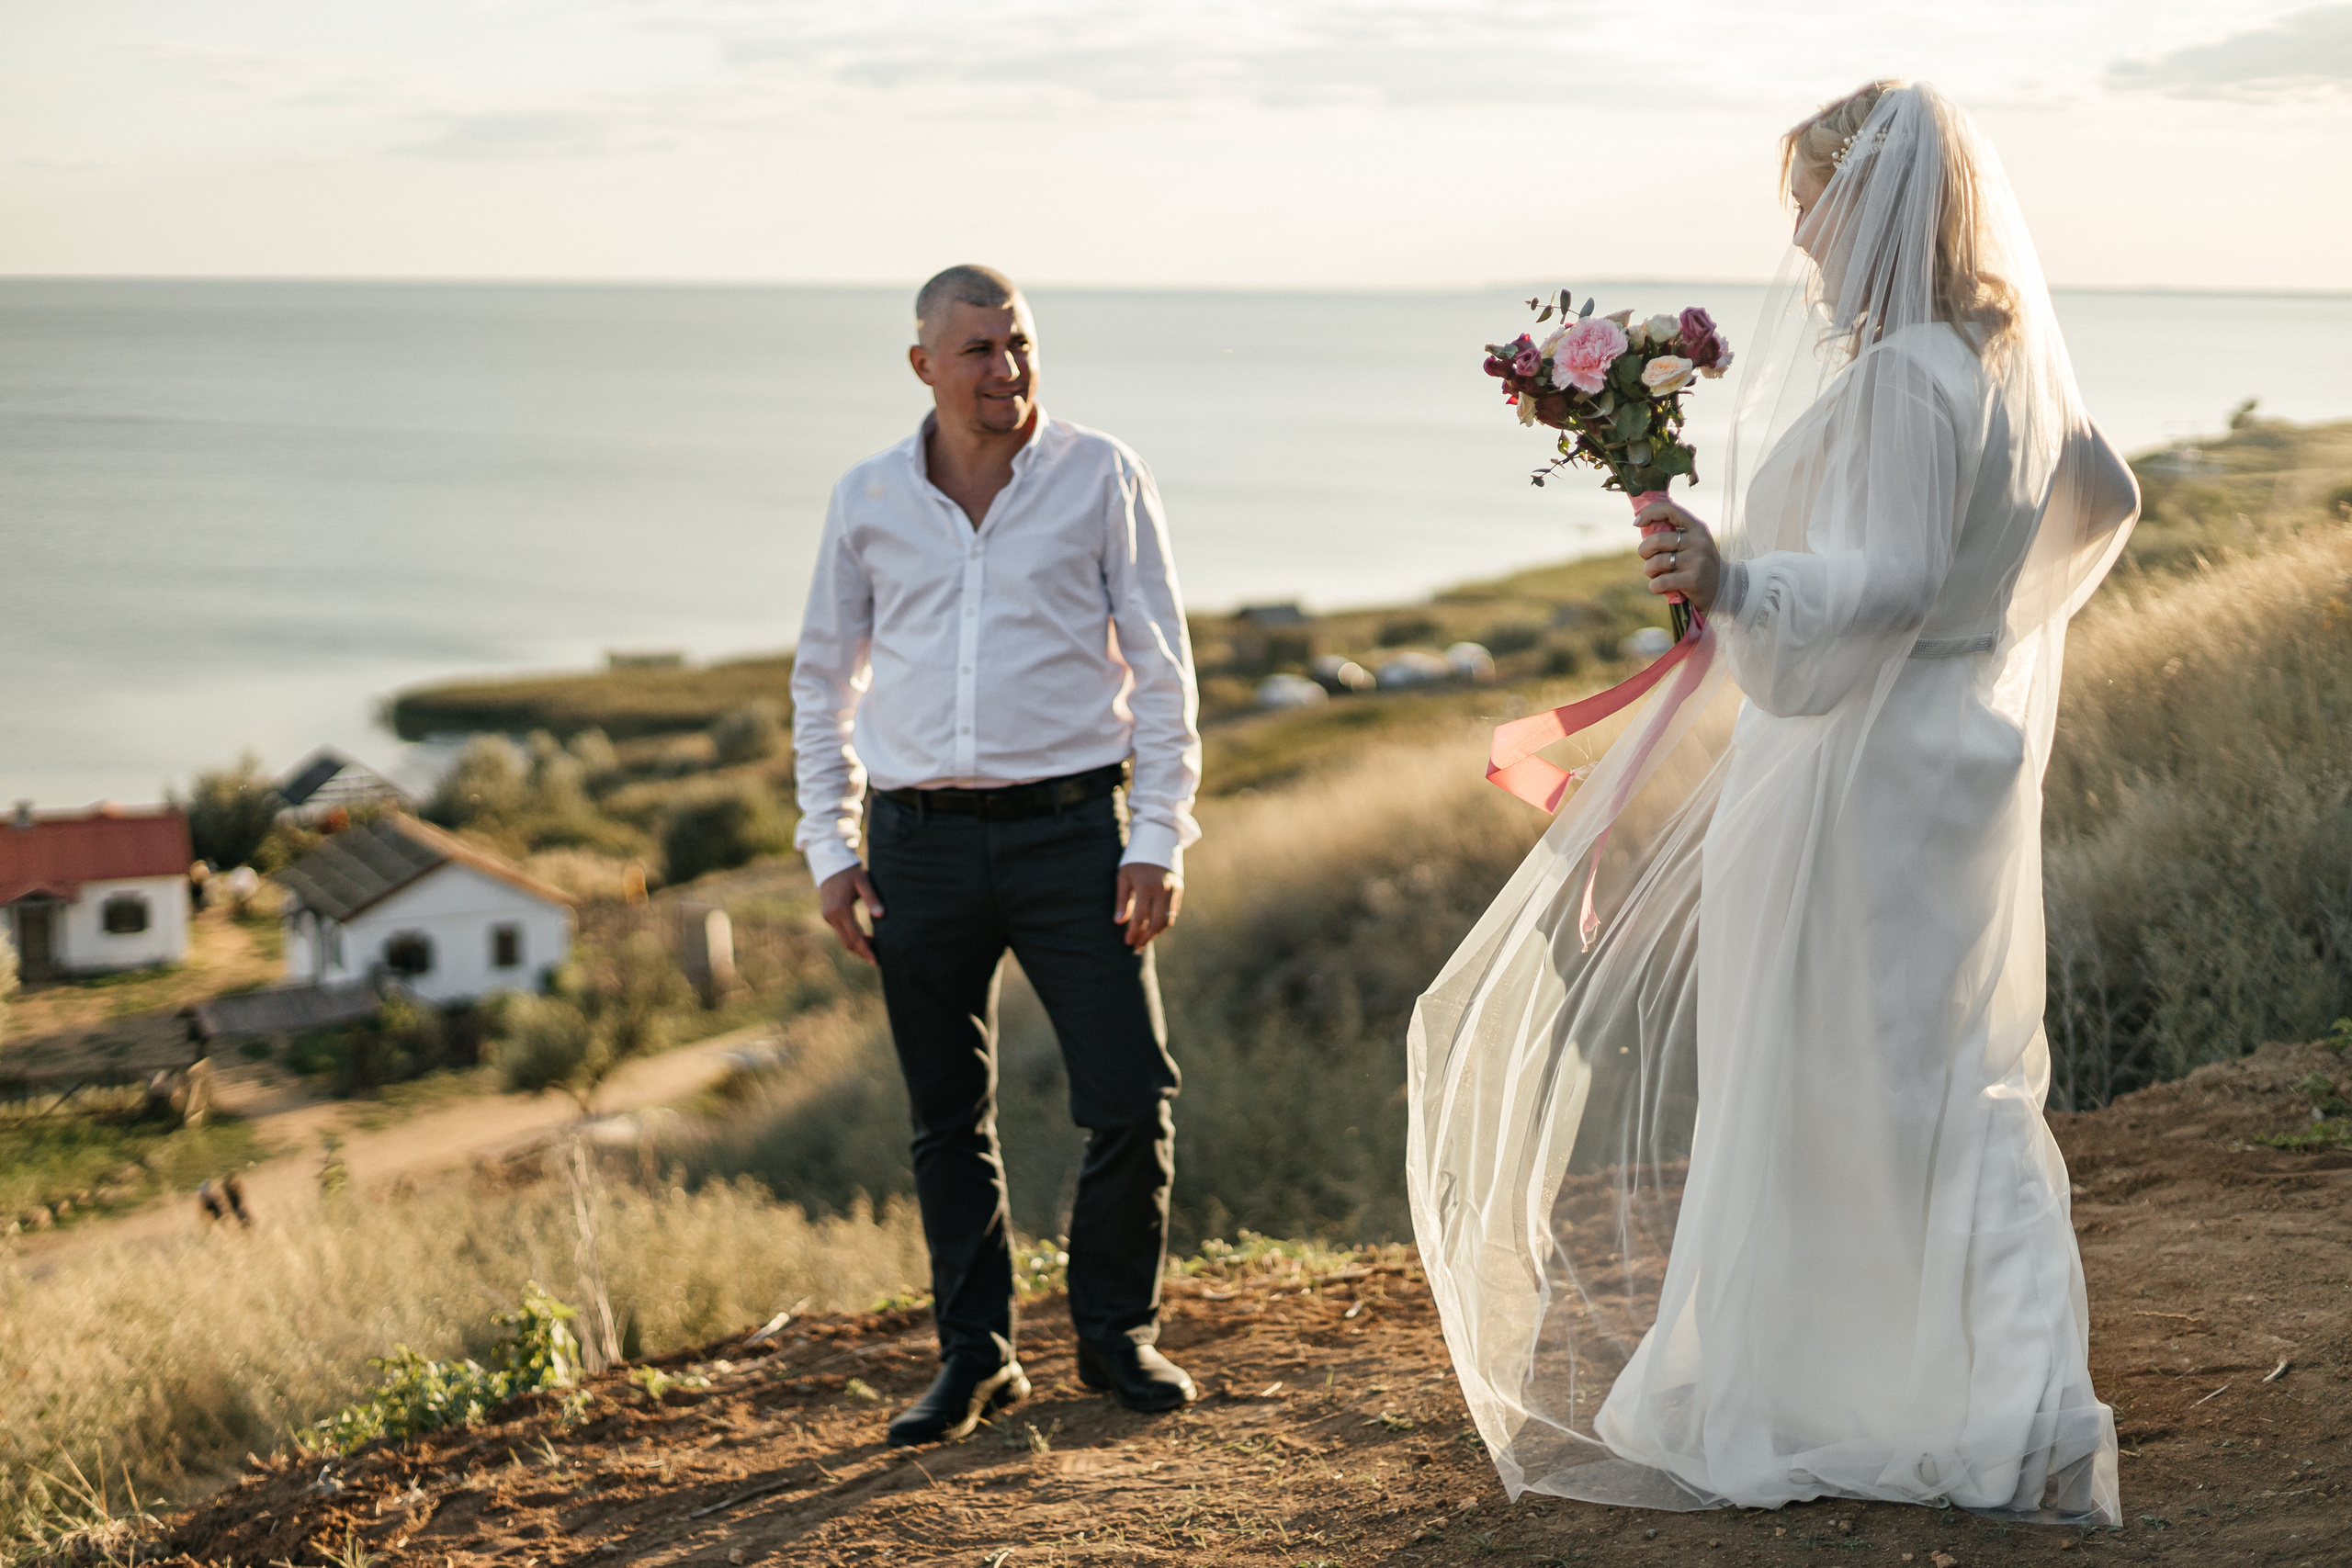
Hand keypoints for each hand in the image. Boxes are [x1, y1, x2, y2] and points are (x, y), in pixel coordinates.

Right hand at [818, 866, 884, 964]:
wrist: (830, 865)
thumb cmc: (850, 872)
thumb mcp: (863, 881)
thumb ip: (872, 898)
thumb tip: (881, 915)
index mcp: (840, 909)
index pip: (854, 936)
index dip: (865, 949)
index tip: (875, 960)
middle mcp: (831, 916)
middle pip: (847, 942)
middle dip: (862, 952)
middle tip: (877, 960)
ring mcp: (828, 917)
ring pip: (843, 938)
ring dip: (858, 945)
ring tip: (875, 948)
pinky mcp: (828, 916)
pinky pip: (841, 932)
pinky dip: (852, 938)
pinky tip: (866, 938)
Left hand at [1114, 862, 1182, 950]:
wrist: (1157, 841)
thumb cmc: (1135, 861)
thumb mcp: (1124, 877)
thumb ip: (1122, 900)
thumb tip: (1118, 922)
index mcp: (1145, 886)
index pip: (1140, 916)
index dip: (1134, 931)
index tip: (1128, 942)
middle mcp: (1162, 889)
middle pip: (1156, 922)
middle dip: (1146, 937)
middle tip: (1137, 945)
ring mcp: (1173, 890)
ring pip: (1167, 920)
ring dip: (1156, 933)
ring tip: (1144, 940)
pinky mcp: (1179, 890)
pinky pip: (1173, 912)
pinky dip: (1163, 922)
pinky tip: (1153, 928)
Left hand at [1635, 497, 1722, 613]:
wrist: (1724, 589)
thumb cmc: (1699, 564)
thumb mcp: (1693, 543)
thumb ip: (1673, 533)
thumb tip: (1641, 523)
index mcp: (1697, 528)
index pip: (1670, 509)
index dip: (1649, 512)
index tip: (1637, 523)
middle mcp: (1698, 541)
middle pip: (1656, 539)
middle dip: (1644, 551)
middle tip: (1647, 558)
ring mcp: (1697, 560)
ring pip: (1656, 562)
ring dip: (1648, 570)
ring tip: (1655, 575)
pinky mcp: (1693, 580)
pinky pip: (1660, 582)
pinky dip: (1654, 586)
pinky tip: (1660, 587)